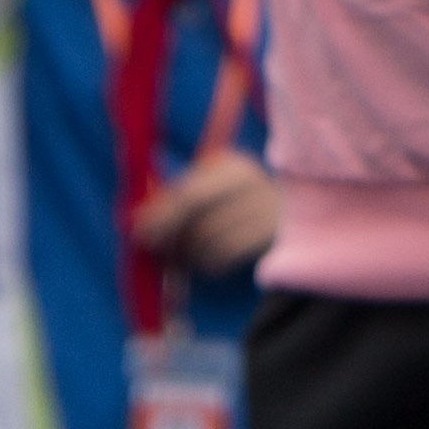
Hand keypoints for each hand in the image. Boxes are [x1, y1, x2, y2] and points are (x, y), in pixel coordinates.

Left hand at [134, 148, 282, 279]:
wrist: (290, 219)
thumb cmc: (237, 208)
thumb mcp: (212, 194)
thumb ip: (177, 201)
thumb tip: (138, 219)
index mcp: (231, 165)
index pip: (187, 190)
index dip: (158, 212)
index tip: (138, 229)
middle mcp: (249, 181)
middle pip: (194, 208)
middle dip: (168, 231)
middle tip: (155, 248)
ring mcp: (263, 209)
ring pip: (206, 237)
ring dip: (188, 252)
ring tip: (185, 256)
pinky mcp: (269, 236)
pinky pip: (224, 255)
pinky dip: (208, 263)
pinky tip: (206, 262)